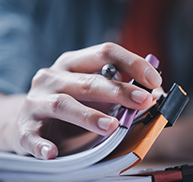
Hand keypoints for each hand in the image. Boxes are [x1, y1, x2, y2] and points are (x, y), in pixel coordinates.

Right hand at [14, 43, 161, 158]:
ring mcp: (36, 101)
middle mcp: (53, 77)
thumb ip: (121, 91)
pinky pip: (32, 136)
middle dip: (119, 90)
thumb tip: (156, 95)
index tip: (154, 79)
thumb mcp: (94, 92)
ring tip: (112, 126)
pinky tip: (53, 152)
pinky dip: (43, 144)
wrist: (24, 119)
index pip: (106, 52)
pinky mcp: (24, 128)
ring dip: (89, 116)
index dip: (133, 63)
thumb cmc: (69, 104)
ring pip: (63, 104)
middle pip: (88, 80)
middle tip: (143, 100)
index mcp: (73, 64)